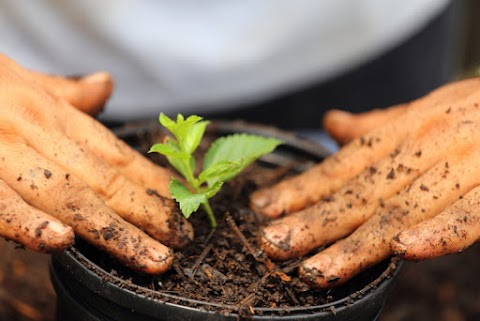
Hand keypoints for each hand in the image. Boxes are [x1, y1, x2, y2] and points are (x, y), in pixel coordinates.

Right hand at [0, 54, 192, 273]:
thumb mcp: (24, 81)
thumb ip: (66, 93)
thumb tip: (105, 84)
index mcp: (53, 115)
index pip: (117, 154)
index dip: (154, 184)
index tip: (184, 207)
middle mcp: (35, 132)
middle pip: (105, 180)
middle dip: (148, 215)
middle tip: (181, 243)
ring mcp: (2, 153)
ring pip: (68, 196)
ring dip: (114, 231)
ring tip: (151, 259)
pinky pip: (0, 204)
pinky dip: (27, 223)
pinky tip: (61, 242)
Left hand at [250, 78, 479, 287]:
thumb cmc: (477, 111)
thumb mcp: (423, 110)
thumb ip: (377, 125)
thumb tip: (330, 124)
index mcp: (406, 128)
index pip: (343, 165)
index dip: (303, 188)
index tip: (265, 208)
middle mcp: (426, 144)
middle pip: (360, 193)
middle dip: (313, 222)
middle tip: (272, 245)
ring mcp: (464, 165)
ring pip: (401, 210)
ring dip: (356, 244)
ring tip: (315, 270)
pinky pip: (469, 215)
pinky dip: (439, 232)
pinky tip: (404, 251)